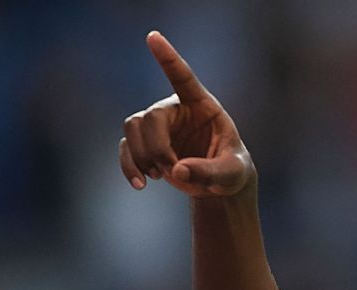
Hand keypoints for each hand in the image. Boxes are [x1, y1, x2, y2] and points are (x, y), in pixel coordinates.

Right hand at [119, 31, 255, 197]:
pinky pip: (126, 147)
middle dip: (157, 148)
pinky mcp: (146, 145)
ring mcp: (159, 126)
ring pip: (133, 127)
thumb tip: (178, 172)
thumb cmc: (231, 171)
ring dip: (142, 156)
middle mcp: (176, 109)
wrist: (219, 185)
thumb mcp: (231, 174)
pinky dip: (129, 166)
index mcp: (202, 105)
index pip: (183, 77)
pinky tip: (140, 185)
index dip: (168, 58)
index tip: (153, 37)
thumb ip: (210, 172)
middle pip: (151, 116)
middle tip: (172, 172)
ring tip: (160, 177)